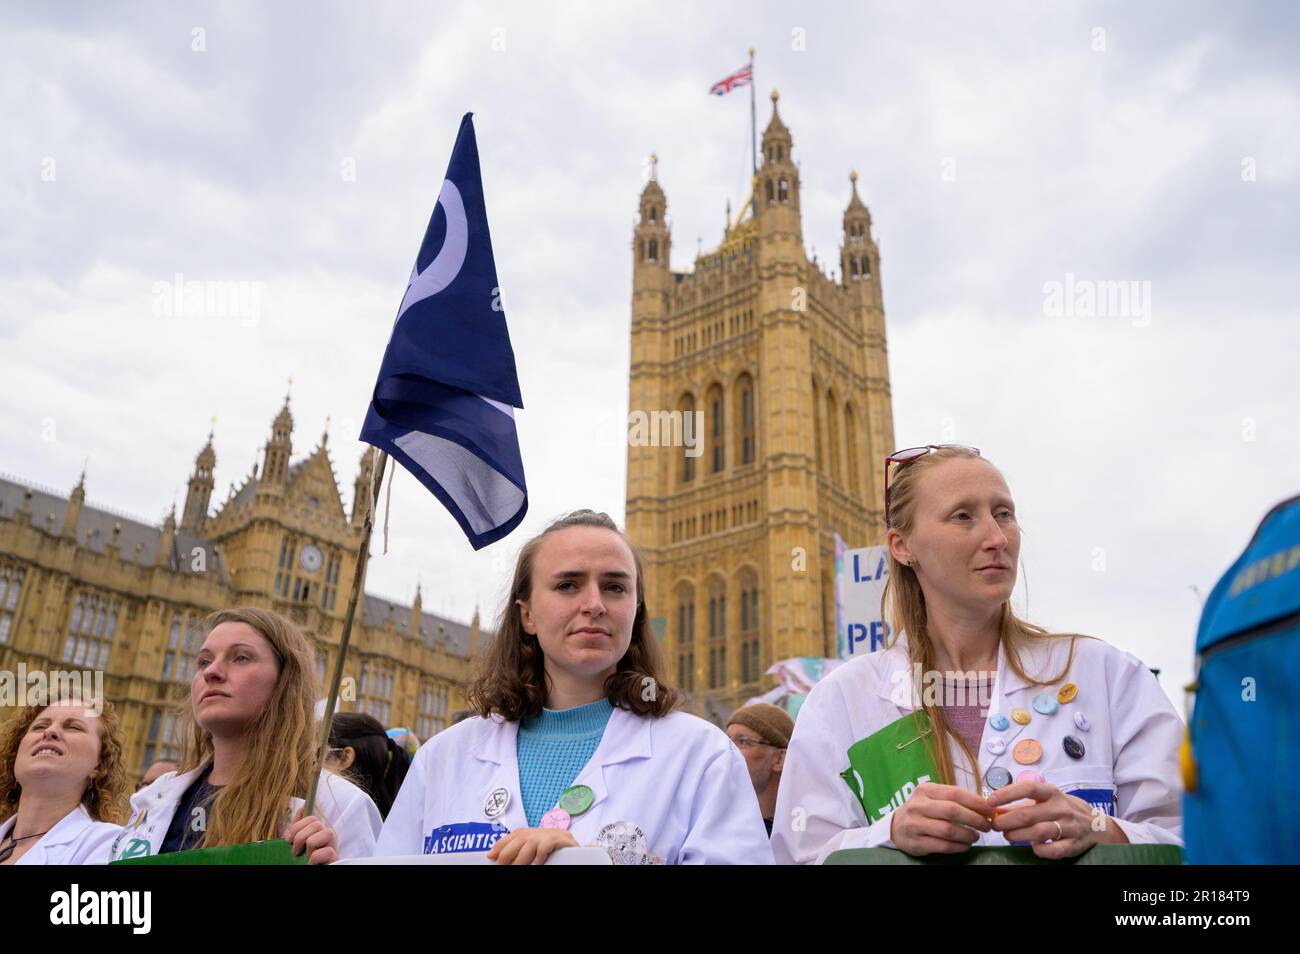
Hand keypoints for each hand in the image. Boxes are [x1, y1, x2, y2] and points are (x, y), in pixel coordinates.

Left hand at [287, 809, 338, 864]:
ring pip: (326, 833)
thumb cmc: (305, 859)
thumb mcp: (300, 843)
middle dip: (300, 838)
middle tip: (295, 852)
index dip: (297, 827)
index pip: (311, 817)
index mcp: (319, 831)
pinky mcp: (335, 857)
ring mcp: (334, 845)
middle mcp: (329, 835)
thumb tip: (301, 808)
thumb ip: (299, 828)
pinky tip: (312, 864)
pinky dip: (314, 859)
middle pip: (316, 823)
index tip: (289, 841)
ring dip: (311, 848)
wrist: (313, 870)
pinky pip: (326, 851)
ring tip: (307, 857)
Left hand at [485, 827, 578, 864]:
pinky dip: (539, 855)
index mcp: (535, 833)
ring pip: (531, 842)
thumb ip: (523, 852)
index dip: (501, 844)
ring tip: (516, 867)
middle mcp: (543, 831)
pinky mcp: (565, 840)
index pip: (515, 835)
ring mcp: (554, 834)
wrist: (583, 857)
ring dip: (521, 857)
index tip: (490, 855)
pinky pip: (547, 845)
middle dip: (508, 852)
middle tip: (500, 864)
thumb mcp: (536, 854)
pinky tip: (535, 864)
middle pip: (521, 837)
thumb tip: (497, 855)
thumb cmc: (558, 858)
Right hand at [888, 782, 994, 855]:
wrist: (896, 827)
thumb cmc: (922, 810)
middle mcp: (918, 805)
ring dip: (967, 835)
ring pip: (948, 830)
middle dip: (974, 819)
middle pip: (952, 811)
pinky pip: (942, 846)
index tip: (991, 810)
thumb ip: (955, 800)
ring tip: (975, 837)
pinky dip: (958, 847)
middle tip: (986, 826)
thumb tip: (986, 806)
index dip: (976, 802)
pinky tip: (965, 845)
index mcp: (925, 790)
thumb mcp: (933, 798)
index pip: (955, 793)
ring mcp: (915, 824)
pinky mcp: (915, 842)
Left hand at [988, 781, 1124, 858]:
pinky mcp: (1074, 845)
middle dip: (1006, 821)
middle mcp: (1061, 808)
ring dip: (1017, 836)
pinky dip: (1039, 850)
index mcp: (1052, 793)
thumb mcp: (1048, 800)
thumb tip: (996, 808)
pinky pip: (1053, 851)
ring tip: (1007, 836)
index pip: (1027, 788)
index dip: (1006, 794)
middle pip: (1027, 814)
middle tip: (995, 825)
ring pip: (1038, 833)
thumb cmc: (1065, 809)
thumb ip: (1023, 804)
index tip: (990, 801)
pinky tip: (1033, 847)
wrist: (1098, 826)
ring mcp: (1069, 827)